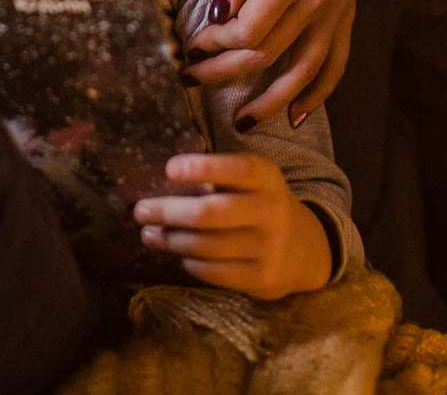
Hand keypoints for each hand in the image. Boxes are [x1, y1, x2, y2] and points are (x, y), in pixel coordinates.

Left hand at [134, 153, 332, 298]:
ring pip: (206, 245)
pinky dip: (190, 262)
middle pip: (210, 213)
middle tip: (140, 211)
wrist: (305, 250)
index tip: (169, 169)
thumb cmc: (261, 206)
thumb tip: (162, 186)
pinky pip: (214, 272)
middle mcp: (272, 211)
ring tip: (149, 234)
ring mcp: (269, 247)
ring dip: (171, 240)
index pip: (239, 169)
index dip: (204, 168)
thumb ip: (219, 179)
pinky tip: (179, 255)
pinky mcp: (263, 278)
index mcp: (268, 179)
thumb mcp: (253, 184)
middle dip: (168, 212)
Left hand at [182, 0, 373, 125]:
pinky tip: (295, 114)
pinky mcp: (346, 19)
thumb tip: (216, 13)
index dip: (214, 44)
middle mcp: (317, 3)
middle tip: (192, 80)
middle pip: (267, 55)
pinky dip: (317, 95)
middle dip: (224, 73)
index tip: (191, 45)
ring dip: (270, 102)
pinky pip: (335, 66)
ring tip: (241, 122)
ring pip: (302, 73)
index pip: (247, 30)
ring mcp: (335, 15)